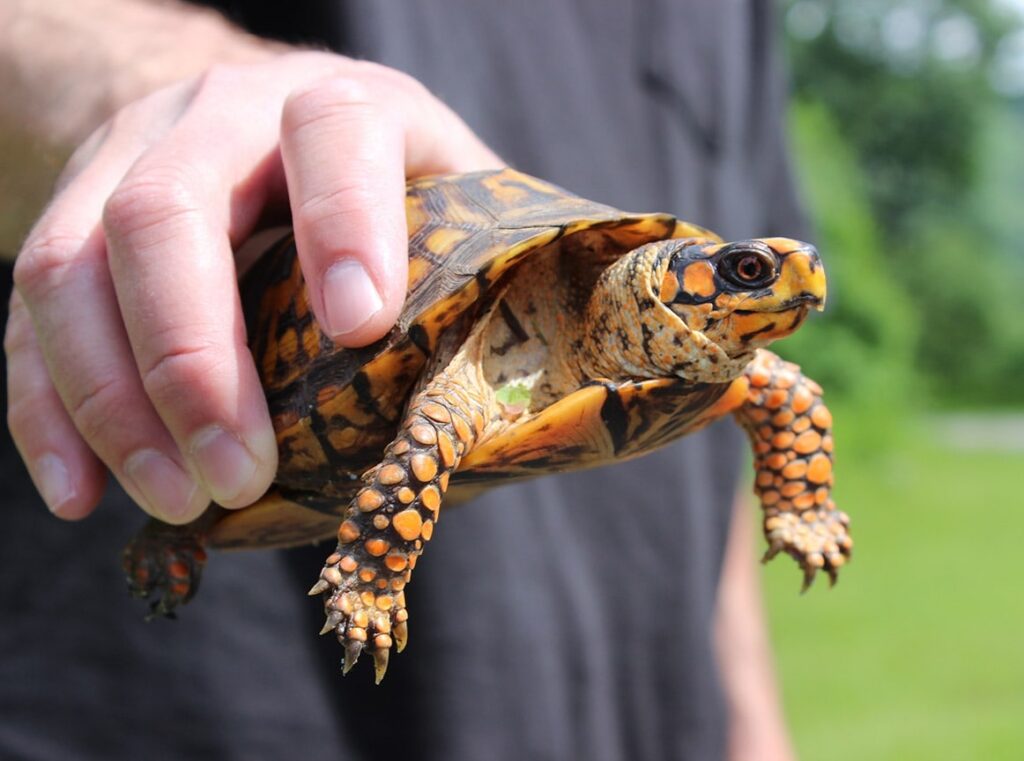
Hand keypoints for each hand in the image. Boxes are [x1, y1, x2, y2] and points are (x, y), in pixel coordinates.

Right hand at [5, 50, 502, 523]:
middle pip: (162, 212)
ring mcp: (124, 165)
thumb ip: (471, 289)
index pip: (331, 130)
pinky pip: (26, 320)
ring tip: (177, 500)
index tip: (359, 329)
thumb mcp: (447, 210)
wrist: (258, 125)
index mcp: (339, 105)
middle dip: (192, 360)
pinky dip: (48, 415)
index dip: (343, 223)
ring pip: (69, 268)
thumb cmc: (385, 193)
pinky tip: (84, 494)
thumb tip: (500, 426)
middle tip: (237, 475)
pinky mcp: (68, 226)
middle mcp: (216, 120)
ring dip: (112, 403)